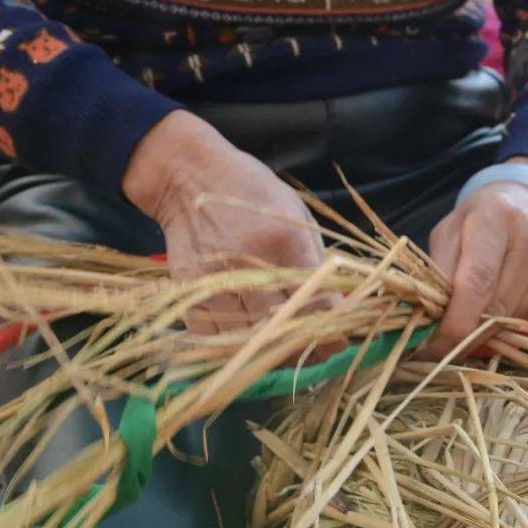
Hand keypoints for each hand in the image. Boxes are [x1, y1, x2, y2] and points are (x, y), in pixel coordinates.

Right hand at [123, 109, 335, 341]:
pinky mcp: (189, 287)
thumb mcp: (294, 210)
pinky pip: (212, 336)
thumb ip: (315, 257)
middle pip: (284, 325)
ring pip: (249, 337)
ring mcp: (216, 276)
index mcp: (285, 238)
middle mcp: (251, 260)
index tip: (338, 340)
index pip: (317, 299)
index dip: (331, 328)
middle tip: (315, 353)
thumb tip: (338, 303)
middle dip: (304, 346)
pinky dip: (231, 347)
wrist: (189, 175)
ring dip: (270, 352)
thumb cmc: (251, 189)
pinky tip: (246, 342)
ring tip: (284, 351)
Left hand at [423, 167, 527, 361]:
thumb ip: (438, 272)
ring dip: (493, 326)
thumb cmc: (479, 223)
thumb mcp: (449, 233)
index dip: (457, 320)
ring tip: (486, 303)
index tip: (436, 346)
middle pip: (497, 306)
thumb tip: (430, 322)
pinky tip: (515, 295)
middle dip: (469, 330)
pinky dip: (518, 322)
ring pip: (517, 320)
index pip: (478, 279)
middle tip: (449, 336)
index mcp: (496, 215)